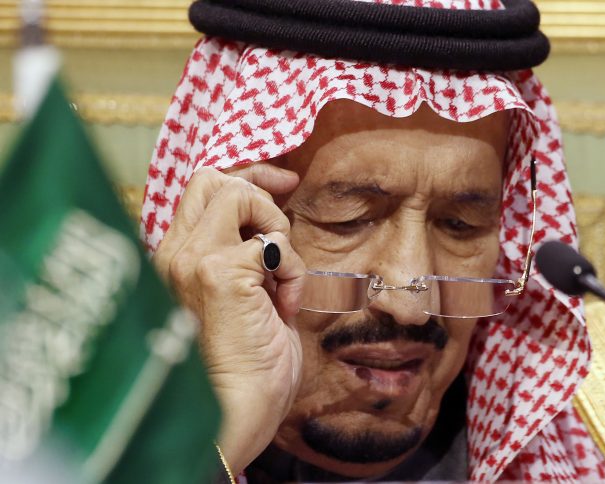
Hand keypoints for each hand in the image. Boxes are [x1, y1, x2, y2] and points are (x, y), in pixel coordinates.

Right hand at [152, 164, 304, 473]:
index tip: (283, 182)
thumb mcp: (236, 295)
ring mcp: (193, 261)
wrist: (234, 411)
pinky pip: (273, 242)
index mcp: (174, 258)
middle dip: (259, 194)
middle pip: (212, 178)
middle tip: (279, 235)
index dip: (247, 177)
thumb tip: (270, 220)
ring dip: (275, 228)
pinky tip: (283, 305)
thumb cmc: (242, 362)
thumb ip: (241, 254)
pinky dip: (292, 268)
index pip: (202, 187)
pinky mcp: (220, 275)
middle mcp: (174, 254)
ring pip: (238, 194)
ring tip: (278, 278)